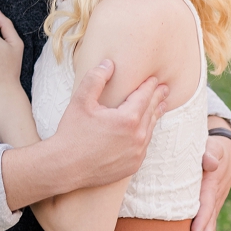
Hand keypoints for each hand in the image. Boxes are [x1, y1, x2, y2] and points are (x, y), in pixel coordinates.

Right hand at [51, 61, 168, 190]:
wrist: (66, 166)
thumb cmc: (72, 132)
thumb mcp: (81, 101)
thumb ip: (96, 79)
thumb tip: (109, 64)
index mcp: (127, 119)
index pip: (143, 97)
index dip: (149, 86)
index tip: (154, 78)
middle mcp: (137, 137)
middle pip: (151, 113)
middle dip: (157, 99)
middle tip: (164, 89)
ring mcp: (137, 153)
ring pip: (149, 130)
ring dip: (154, 116)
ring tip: (159, 106)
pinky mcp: (133, 165)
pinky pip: (144, 146)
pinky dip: (146, 134)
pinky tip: (144, 130)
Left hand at [192, 131, 230, 230]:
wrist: (225, 149)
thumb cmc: (212, 147)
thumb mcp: (212, 145)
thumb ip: (210, 151)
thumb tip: (209, 162)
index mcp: (210, 184)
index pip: (205, 203)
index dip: (201, 217)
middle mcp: (213, 196)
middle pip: (210, 219)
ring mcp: (213, 202)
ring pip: (210, 223)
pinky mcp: (210, 204)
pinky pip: (208, 221)